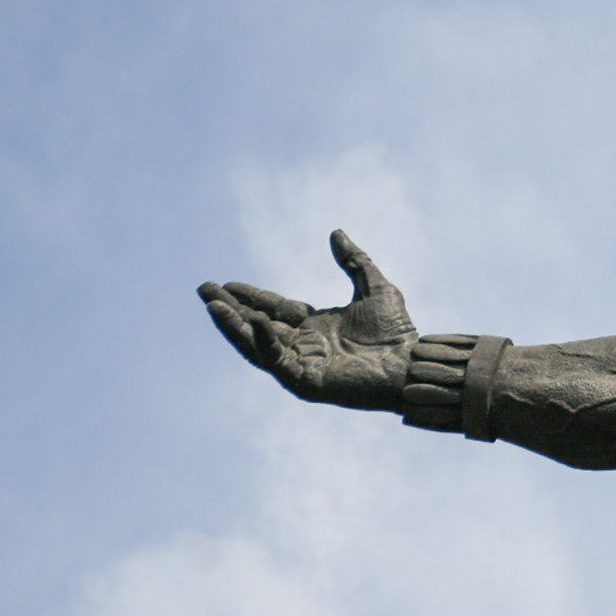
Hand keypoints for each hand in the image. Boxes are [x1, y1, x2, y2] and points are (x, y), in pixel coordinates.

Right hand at [198, 230, 417, 410]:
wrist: (411, 362)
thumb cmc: (398, 333)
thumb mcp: (375, 288)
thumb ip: (355, 262)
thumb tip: (336, 233)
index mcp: (316, 326)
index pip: (275, 308)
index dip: (250, 297)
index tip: (225, 283)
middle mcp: (305, 345)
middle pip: (258, 324)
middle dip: (231, 309)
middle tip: (203, 290)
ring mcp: (303, 365)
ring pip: (258, 344)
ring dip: (234, 326)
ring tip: (212, 307)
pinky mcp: (306, 382)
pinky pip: (278, 362)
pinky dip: (264, 343)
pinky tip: (255, 322)